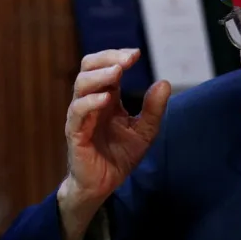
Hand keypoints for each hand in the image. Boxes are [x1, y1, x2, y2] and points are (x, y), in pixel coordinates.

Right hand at [57, 49, 170, 239]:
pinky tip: (106, 99)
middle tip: (126, 60)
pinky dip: (90, 102)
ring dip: (99, 76)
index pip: (105, 66)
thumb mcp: (145, 131)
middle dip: (107, 59)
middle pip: (88, 68)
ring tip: (117, 72)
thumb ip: (153, 109)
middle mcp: (91, 102)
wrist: (103, 185)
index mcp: (106, 97)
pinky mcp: (75, 133)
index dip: (117, 56)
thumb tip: (165, 82)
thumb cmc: (119, 156)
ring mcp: (80, 116)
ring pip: (81, 85)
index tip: (136, 54)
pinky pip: (78, 112)